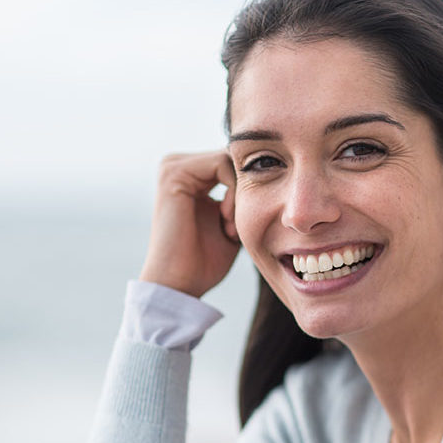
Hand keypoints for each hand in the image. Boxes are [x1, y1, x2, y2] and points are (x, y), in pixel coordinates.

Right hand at [138, 151, 240, 297]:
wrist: (179, 284)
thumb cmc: (204, 261)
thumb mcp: (231, 222)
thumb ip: (240, 197)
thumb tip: (269, 176)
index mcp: (189, 175)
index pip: (233, 162)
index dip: (248, 190)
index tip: (239, 228)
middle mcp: (178, 165)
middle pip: (233, 157)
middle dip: (244, 192)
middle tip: (234, 228)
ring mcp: (173, 166)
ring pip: (230, 159)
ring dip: (239, 194)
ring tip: (230, 226)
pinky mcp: (174, 172)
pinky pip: (222, 163)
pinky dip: (233, 192)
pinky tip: (225, 219)